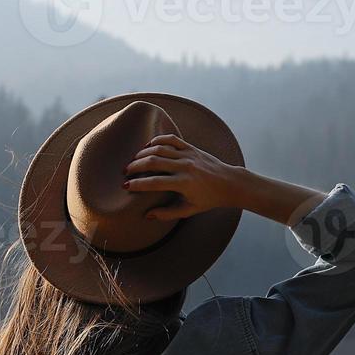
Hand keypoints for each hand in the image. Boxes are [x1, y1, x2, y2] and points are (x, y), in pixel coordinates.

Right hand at [123, 134, 240, 220]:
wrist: (229, 183)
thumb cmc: (209, 199)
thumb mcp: (189, 210)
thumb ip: (167, 213)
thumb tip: (147, 215)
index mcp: (184, 183)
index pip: (154, 182)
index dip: (137, 184)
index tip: (126, 186)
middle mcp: (185, 166)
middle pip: (153, 162)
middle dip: (135, 165)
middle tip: (125, 171)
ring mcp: (188, 154)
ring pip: (159, 148)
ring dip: (143, 153)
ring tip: (133, 160)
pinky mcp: (191, 147)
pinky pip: (171, 139)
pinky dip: (158, 140)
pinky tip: (148, 146)